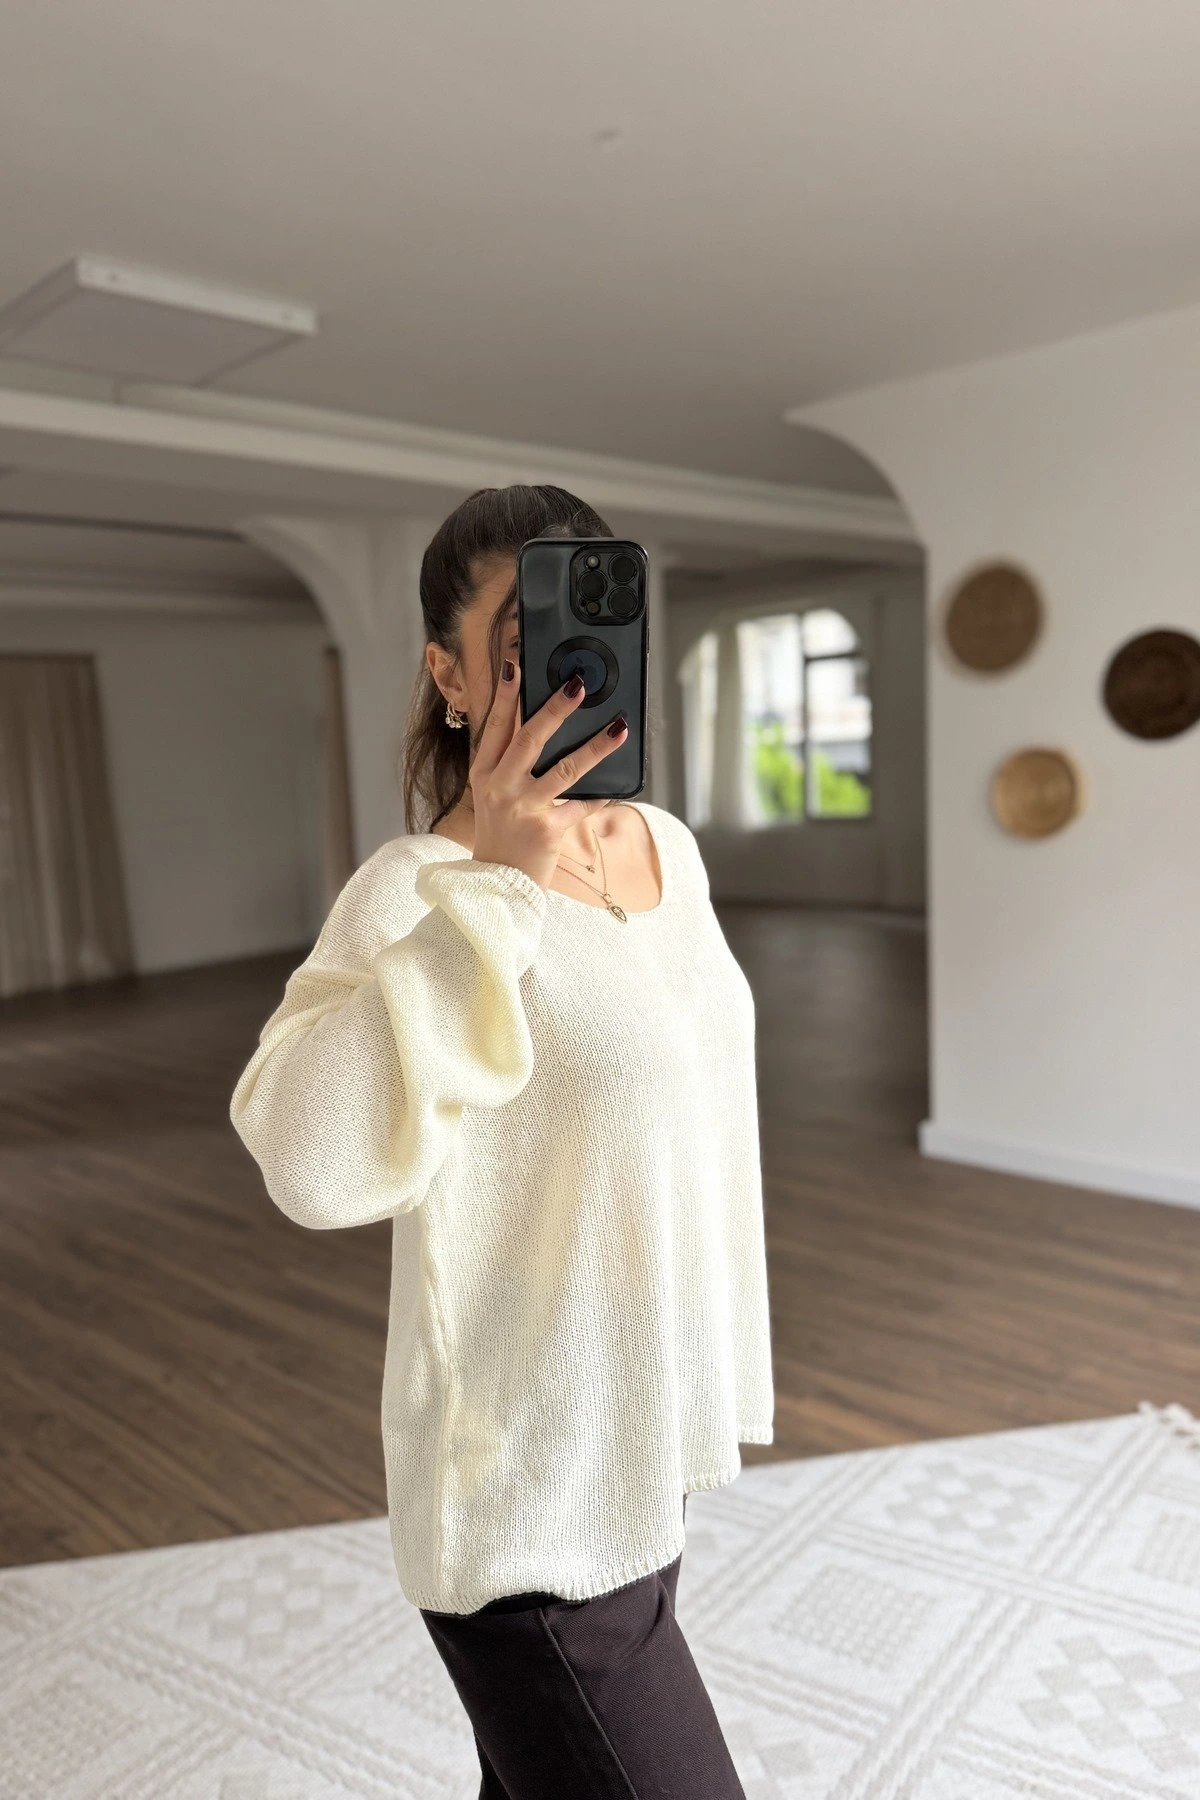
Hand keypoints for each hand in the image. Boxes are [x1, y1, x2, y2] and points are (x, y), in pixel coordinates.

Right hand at [467, 659, 628, 891]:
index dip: (505, 695)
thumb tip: (543, 724)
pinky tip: (620, 785)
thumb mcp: (493, 793)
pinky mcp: (547, 829)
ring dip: (595, 746)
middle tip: (577, 685)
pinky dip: (601, 794)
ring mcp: (523, 808)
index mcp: (484, 773)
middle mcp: (500, 787)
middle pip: (529, 738)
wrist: (498, 883)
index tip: (515, 665)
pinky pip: (582, 805)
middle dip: (555, 709)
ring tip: (619, 726)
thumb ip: (510, 762)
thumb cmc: (501, 833)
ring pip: (564, 768)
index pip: (495, 726)